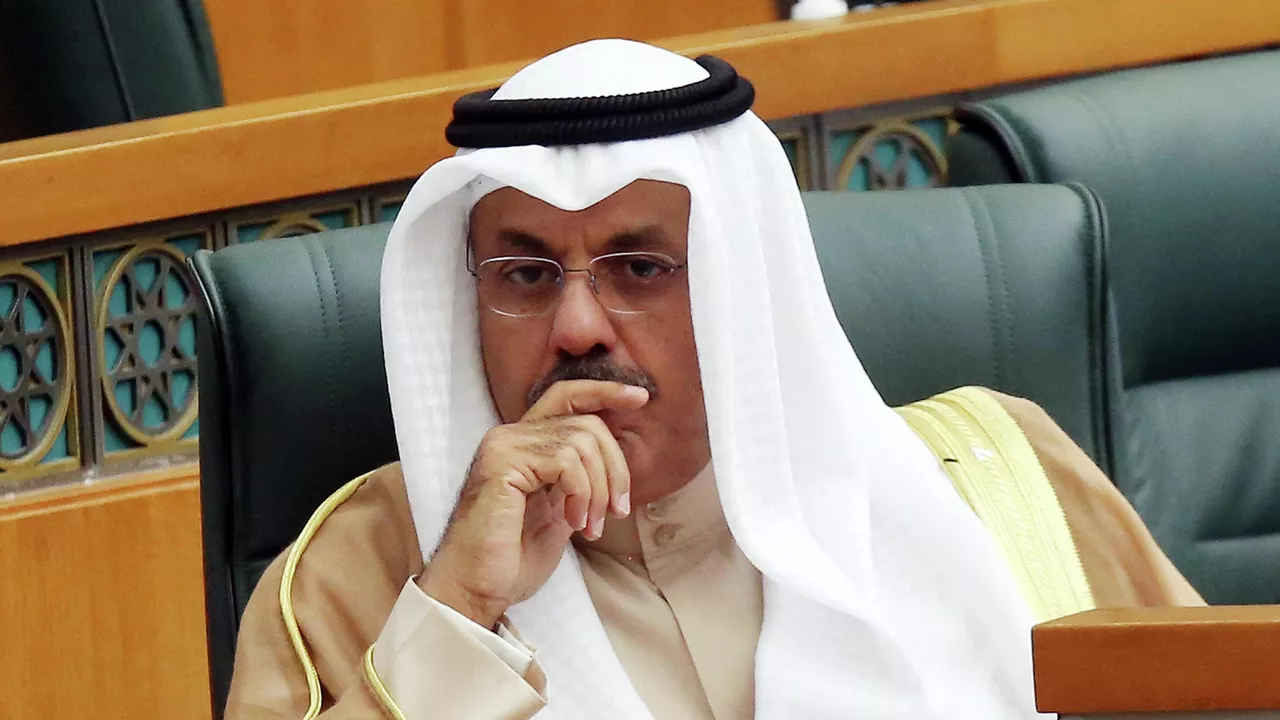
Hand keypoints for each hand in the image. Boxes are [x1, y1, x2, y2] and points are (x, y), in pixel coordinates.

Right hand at [419, 380, 647, 627]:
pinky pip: (565, 461)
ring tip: (589, 526)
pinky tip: (574, 523)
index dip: (605, 392)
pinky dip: (582, 493)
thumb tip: (616, 459)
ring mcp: (503, 446)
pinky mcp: (502, 463)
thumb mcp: (560, 510)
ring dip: (598, 490)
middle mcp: (510, 436)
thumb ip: (579, 479)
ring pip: (581, 442)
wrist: (477, 588)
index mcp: (523, 443)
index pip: (566, 396)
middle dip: (615, 468)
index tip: (640, 398)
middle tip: (617, 511)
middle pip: (587, 423)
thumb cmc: (513, 558)